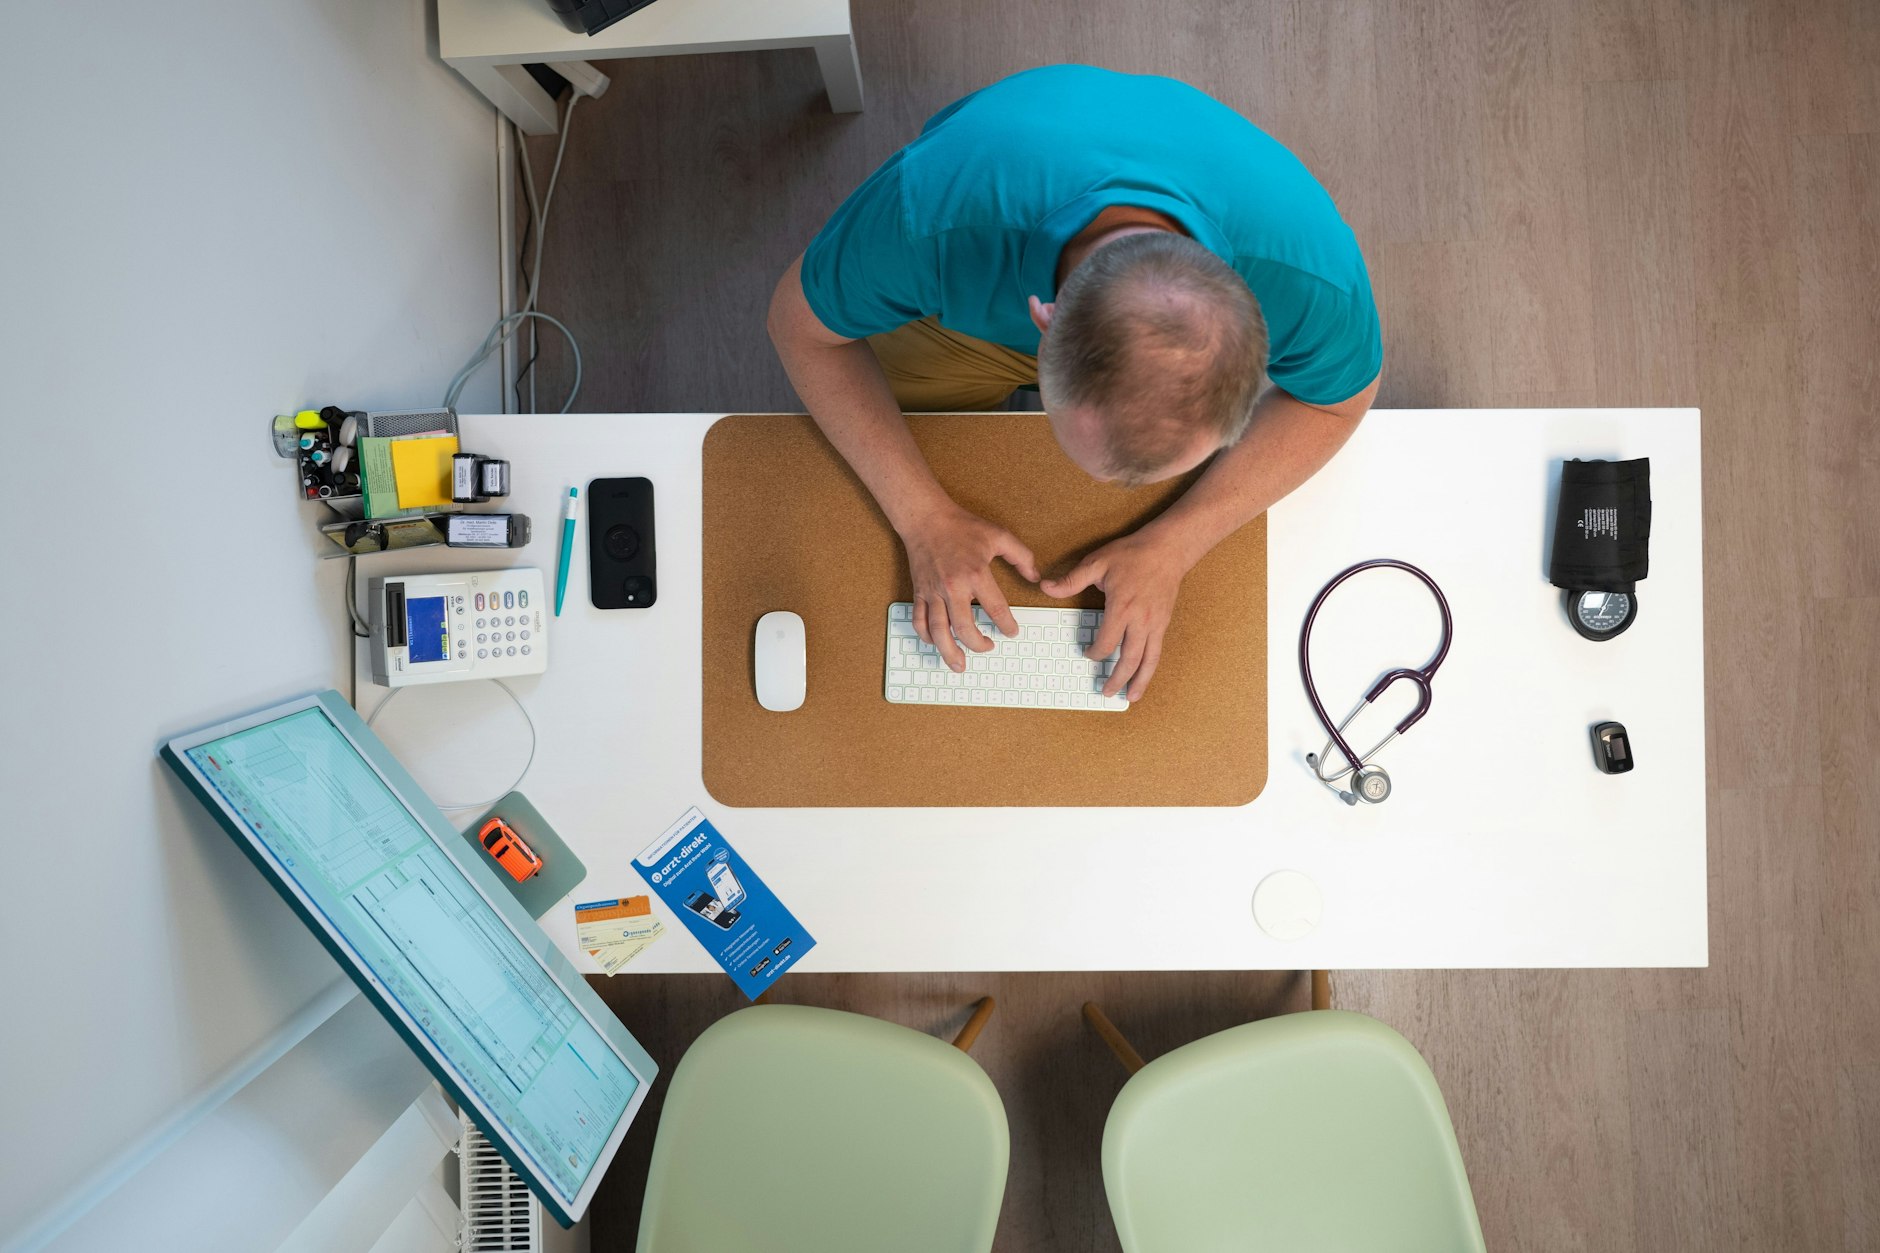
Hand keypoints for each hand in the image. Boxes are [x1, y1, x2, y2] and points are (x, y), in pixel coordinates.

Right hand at [900, 503, 1040, 671]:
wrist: (926, 519)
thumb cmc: (961, 526)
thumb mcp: (998, 535)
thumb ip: (1021, 556)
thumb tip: (1035, 576)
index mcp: (975, 575)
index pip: (996, 609)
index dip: (1007, 626)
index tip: (1012, 632)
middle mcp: (953, 588)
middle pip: (965, 628)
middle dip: (978, 645)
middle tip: (988, 647)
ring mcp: (933, 593)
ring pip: (939, 631)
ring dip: (949, 652)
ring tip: (960, 665)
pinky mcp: (919, 593)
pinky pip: (920, 621)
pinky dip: (926, 636)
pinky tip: (936, 643)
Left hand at [1041, 529, 1190, 700]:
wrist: (1168, 549)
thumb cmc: (1133, 554)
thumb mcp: (1098, 562)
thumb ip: (1072, 579)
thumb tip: (1046, 587)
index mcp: (1122, 607)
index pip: (1106, 641)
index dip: (1095, 652)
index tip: (1087, 653)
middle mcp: (1140, 621)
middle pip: (1128, 658)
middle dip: (1116, 678)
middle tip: (1105, 692)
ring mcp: (1155, 624)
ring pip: (1147, 660)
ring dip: (1138, 681)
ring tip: (1129, 697)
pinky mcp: (1164, 624)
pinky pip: (1157, 652)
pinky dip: (1150, 669)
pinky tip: (1144, 678)